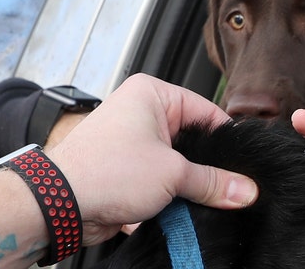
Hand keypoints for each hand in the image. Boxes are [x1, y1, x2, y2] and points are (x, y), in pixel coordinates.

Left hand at [46, 74, 258, 245]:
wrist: (57, 206)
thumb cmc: (102, 172)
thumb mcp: (172, 174)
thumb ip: (213, 182)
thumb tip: (244, 189)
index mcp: (153, 94)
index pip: (207, 112)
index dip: (228, 140)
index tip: (246, 164)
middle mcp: (143, 113)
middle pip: (194, 140)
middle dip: (209, 167)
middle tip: (231, 186)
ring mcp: (135, 142)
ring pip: (180, 163)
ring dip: (190, 185)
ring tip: (207, 199)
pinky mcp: (129, 169)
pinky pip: (163, 179)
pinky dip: (173, 195)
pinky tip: (185, 210)